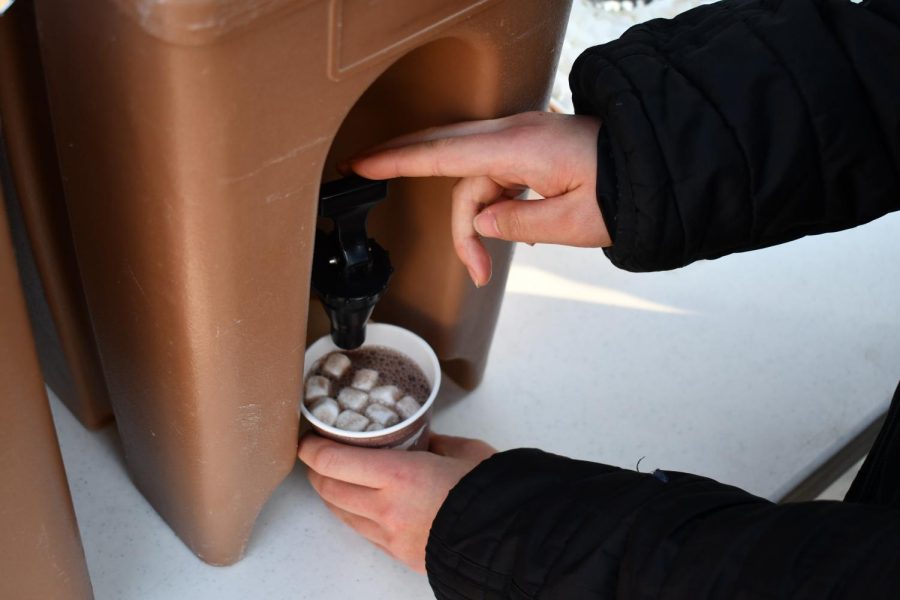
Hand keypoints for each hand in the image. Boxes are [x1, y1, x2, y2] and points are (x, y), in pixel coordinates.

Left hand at [298, 433, 495, 572]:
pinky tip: (360, 501)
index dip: (312, 448)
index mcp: (399, 475)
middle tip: (319, 453)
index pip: (333, 461)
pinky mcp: (397, 553)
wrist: (512, 540)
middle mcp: (386, 507)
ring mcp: (389, 535)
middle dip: (316, 469)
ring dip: (331, 493)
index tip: (308, 437)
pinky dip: (352, 513)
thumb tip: (418, 437)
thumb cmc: (492, 492)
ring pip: (340, 513)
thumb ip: (433, 442)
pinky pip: (362, 531)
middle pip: (328, 489)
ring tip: (336, 476)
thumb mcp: (463, 451)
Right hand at [347, 111, 609, 286]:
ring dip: (471, 223)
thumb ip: (516, 222)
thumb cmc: (626, 191)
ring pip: (473, 178)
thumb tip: (481, 222)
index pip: (443, 153)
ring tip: (481, 270)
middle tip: (369, 173)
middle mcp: (516, 135)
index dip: (397, 159)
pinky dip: (491, 206)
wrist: (661, 167)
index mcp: (519, 148)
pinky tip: (504, 233)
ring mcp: (525, 138)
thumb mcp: (571, 222)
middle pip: (447, 155)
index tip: (362, 162)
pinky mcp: (534, 147)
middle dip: (409, 168)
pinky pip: (495, 174)